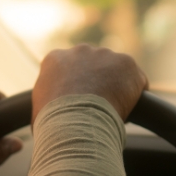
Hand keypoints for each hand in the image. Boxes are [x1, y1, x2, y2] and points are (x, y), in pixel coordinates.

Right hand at [32, 44, 148, 123]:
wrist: (75, 123)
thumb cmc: (53, 124)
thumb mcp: (38, 111)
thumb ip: (46, 105)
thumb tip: (47, 120)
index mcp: (55, 59)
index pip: (70, 70)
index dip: (77, 88)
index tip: (81, 104)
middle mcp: (79, 51)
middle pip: (94, 66)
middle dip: (98, 83)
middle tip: (99, 108)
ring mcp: (104, 55)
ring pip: (116, 71)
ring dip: (117, 88)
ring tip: (113, 111)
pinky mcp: (126, 63)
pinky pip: (136, 80)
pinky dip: (136, 95)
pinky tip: (130, 110)